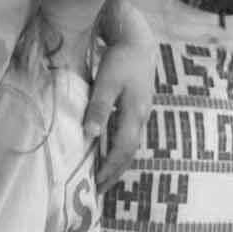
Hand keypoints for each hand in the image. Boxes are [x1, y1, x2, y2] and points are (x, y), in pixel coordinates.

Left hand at [88, 0, 158, 189]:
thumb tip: (91, 135)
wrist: (138, 39)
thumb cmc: (120, 58)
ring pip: (130, 146)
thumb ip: (99, 107)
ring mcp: (141, 113)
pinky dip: (119, 150)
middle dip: (114, 173)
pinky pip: (128, 136)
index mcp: (135, 114)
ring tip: (103, 178)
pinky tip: (109, 153)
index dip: (110, 169)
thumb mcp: (107, 81)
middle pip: (129, 153)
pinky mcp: (137, 108)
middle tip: (99, 192)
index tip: (96, 185)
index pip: (122, 150)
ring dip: (117, 164)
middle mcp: (141, 117)